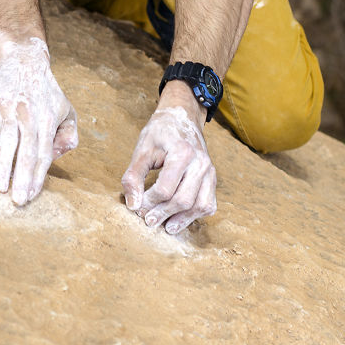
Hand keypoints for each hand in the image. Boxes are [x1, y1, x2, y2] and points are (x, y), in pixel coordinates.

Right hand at [0, 36, 77, 204]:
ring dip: (2, 163)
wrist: (24, 59)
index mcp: (48, 121)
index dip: (38, 176)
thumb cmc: (45, 91)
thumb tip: (59, 156)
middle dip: (23, 177)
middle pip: (27, 150)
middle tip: (18, 201)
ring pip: (6, 138)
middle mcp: (29, 116)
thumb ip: (69, 135)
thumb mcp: (66, 110)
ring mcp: (10, 108)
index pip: (44, 154)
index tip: (31, 196)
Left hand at [121, 105, 216, 234]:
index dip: (149, 202)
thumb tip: (132, 205)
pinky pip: (209, 203)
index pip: (165, 188)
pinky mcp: (212, 178)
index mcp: (182, 152)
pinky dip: (196, 215)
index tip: (137, 207)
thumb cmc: (160, 132)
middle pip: (183, 200)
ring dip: (182, 220)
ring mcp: (210, 171)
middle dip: (163, 214)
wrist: (181, 117)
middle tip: (148, 221)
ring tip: (166, 227)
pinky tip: (181, 219)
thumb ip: (133, 176)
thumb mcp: (142, 149)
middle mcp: (200, 163)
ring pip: (199, 205)